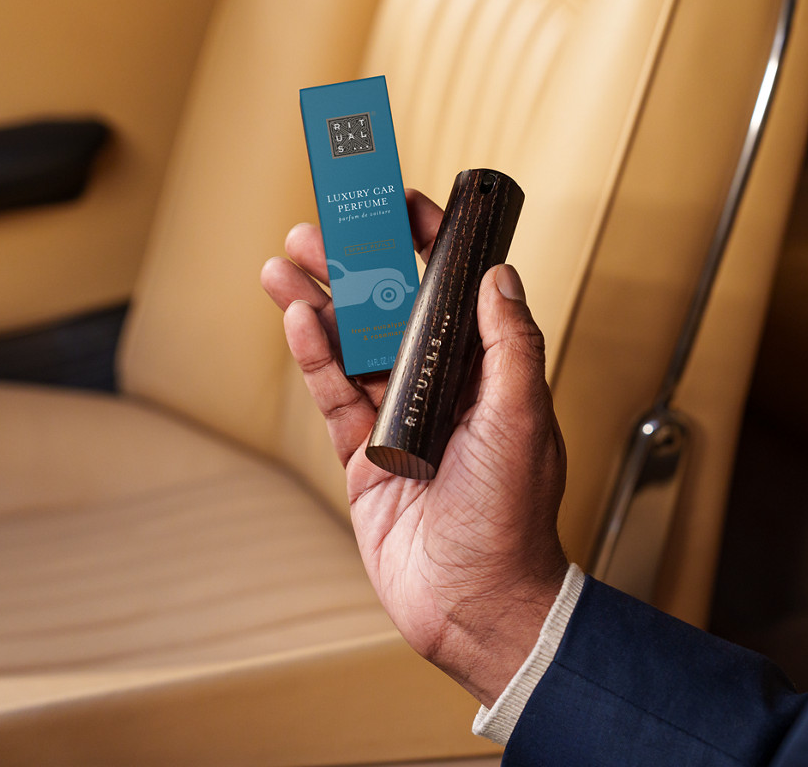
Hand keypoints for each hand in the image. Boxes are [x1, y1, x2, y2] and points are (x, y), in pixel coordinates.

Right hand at [260, 190, 567, 706]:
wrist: (476, 601)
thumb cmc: (513, 517)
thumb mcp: (522, 416)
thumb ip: (508, 343)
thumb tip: (500, 276)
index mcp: (481, 373)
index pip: (449, 294)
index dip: (426, 248)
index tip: (401, 206)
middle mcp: (437, 387)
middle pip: (388, 313)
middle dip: (353, 269)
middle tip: (318, 230)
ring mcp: (395, 417)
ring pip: (351, 347)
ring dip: (319, 304)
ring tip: (285, 266)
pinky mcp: (362, 451)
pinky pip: (334, 394)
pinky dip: (315, 356)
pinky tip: (299, 321)